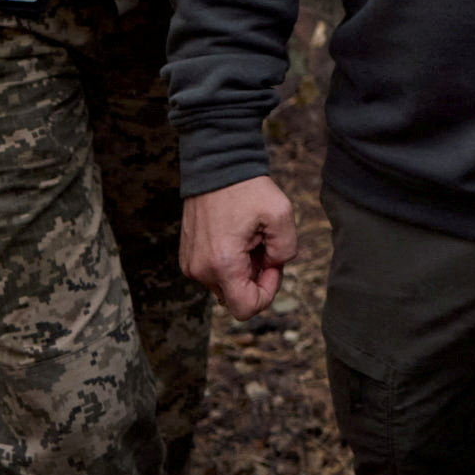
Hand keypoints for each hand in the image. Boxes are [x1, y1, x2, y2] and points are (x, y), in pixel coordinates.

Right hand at [180, 175, 298, 320]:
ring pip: (226, 285)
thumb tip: (274, 265)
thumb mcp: (281, 213)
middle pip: (236, 297)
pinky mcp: (188, 257)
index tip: (272, 264)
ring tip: (248, 237)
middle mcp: (201, 270)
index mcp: (222, 264)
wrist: (216, 166)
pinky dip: (229, 261)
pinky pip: (214, 273)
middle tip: (263, 245)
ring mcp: (190, 265)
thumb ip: (287, 249)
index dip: (267, 292)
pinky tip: (235, 236)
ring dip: (243, 268)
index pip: (246, 308)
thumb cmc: (247, 189)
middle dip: (256, 277)